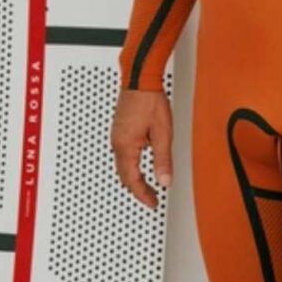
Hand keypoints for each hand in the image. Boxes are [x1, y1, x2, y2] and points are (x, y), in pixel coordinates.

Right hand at [110, 87, 173, 208]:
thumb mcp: (162, 132)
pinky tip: (140, 163)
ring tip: (146, 184)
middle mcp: (118, 142)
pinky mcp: (119, 128)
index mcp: (127, 147)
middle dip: (138, 189)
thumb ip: (163, 159)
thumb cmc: (150, 100)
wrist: (140, 79)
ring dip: (133, 177)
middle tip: (151, 197)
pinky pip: (121, 153)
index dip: (143, 195)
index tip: (153, 203)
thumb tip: (165, 180)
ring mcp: (117, 135)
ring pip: (122, 165)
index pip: (132, 180)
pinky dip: (130, 165)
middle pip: (124, 175)